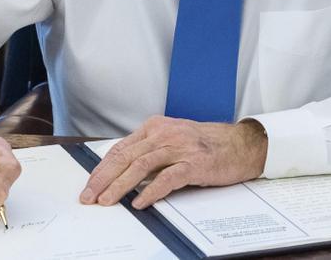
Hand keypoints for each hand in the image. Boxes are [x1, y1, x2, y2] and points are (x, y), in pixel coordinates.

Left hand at [80, 116, 267, 208]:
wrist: (241, 143)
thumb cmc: (206, 144)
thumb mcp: (173, 139)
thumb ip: (149, 151)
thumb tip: (121, 172)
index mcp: (155, 127)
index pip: (121, 149)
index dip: (102, 169)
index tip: (89, 185)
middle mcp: (164, 134)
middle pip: (126, 157)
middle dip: (103, 179)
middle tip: (89, 196)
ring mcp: (180, 147)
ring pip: (141, 166)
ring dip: (120, 186)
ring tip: (107, 201)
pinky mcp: (195, 163)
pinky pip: (168, 178)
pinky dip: (151, 191)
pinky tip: (140, 202)